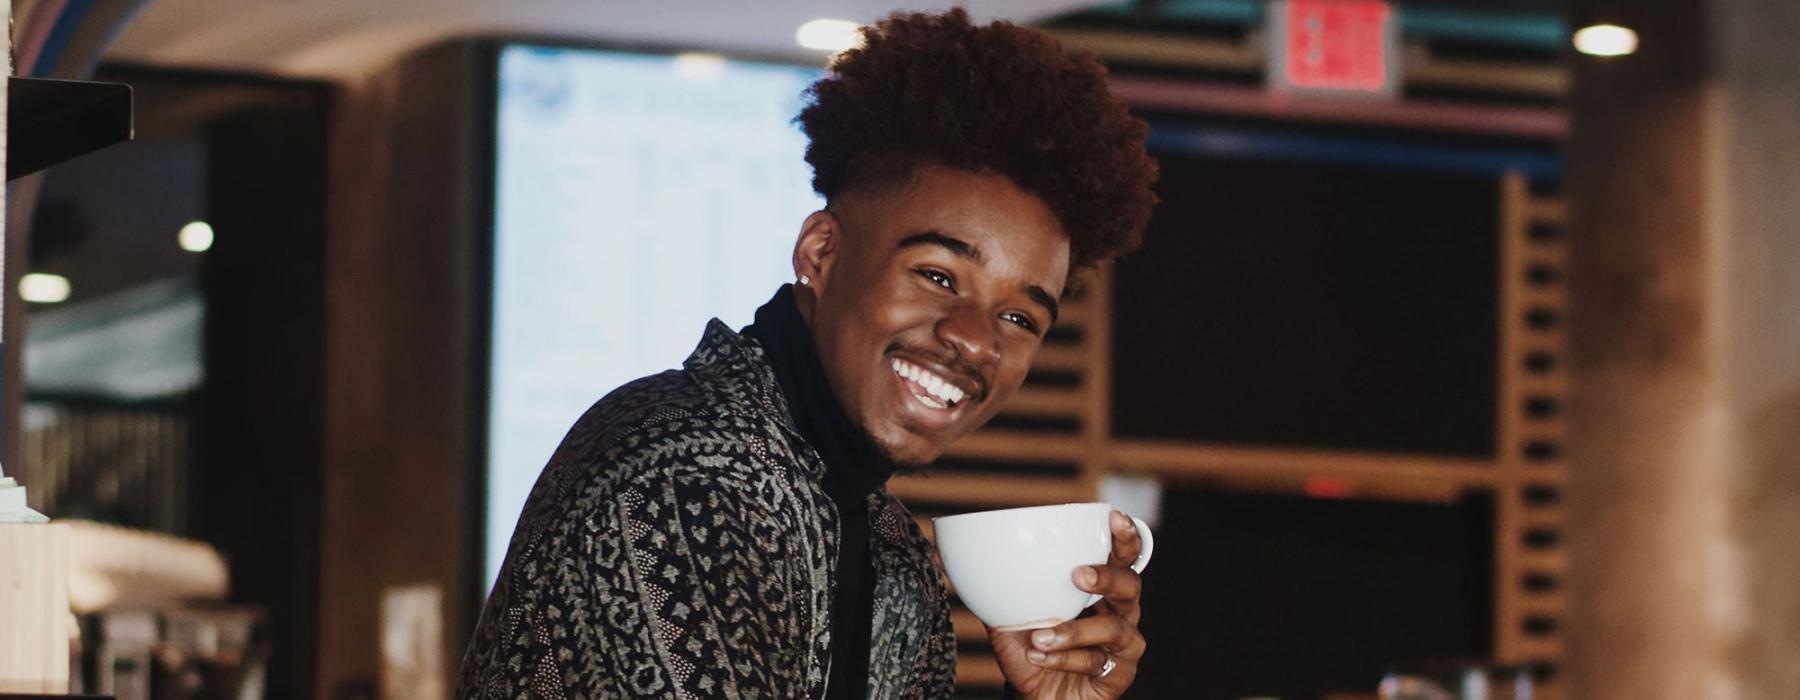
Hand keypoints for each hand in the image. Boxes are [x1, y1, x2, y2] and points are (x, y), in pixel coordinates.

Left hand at [989, 510, 1146, 698]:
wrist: (1031, 696)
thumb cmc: (1027, 649)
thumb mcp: (1006, 613)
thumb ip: (988, 584)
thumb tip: (939, 557)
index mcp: (1098, 589)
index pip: (1121, 557)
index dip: (1124, 536)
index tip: (1113, 518)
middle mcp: (1118, 612)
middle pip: (1131, 585)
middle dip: (1107, 576)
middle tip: (1077, 575)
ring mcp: (1123, 645)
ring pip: (1114, 628)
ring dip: (1072, 631)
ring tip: (1038, 637)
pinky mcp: (1118, 675)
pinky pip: (1097, 662)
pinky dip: (1064, 659)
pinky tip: (1037, 657)